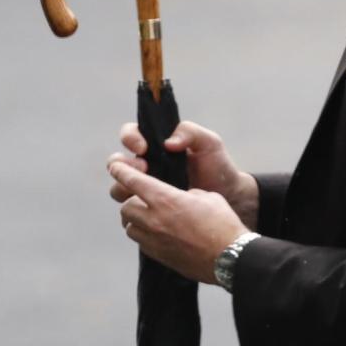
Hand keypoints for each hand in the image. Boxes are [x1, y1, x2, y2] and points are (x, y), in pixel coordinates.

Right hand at [108, 120, 259, 226]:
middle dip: (123, 166)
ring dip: (123, 188)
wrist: (229, 197)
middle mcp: (146, 167)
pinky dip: (134, 212)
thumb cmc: (218, 167)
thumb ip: (190, 132)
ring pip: (118, 189)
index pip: (130, 136)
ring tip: (143, 193)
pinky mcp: (149, 211)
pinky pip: (130, 213)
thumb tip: (168, 142)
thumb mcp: (209, 143)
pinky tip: (149, 211)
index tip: (144, 147)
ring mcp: (145, 190)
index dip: (130, 138)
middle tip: (144, 168)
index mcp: (155, 147)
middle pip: (117, 164)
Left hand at [108, 162, 244, 283]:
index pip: (133, 181)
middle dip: (131, 200)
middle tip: (141, 197)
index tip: (115, 166)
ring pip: (129, 226)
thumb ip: (186, 194)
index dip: (121, 171)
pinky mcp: (158, 256)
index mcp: (166, 199)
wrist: (230, 258)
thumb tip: (180, 198)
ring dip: (135, 219)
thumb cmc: (223, 224)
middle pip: (126, 206)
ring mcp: (154, 240)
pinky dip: (144, 234)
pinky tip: (159, 233)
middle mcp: (154, 219)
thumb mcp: (207, 197)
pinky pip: (141, 242)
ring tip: (149, 216)